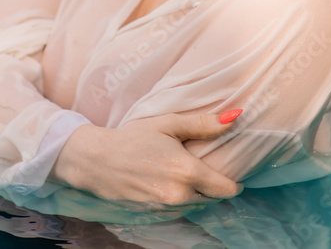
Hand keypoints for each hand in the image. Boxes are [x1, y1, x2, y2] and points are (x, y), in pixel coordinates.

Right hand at [49, 112, 243, 209]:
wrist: (96, 160)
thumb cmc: (133, 138)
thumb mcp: (168, 123)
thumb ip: (203, 123)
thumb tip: (235, 118)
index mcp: (187, 172)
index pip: (227, 189)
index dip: (234, 182)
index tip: (233, 172)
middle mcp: (179, 194)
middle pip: (212, 197)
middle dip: (214, 185)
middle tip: (206, 166)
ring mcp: (166, 207)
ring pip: (195, 204)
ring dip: (196, 192)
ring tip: (185, 171)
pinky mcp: (154, 213)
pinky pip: (178, 208)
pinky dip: (179, 197)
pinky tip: (168, 180)